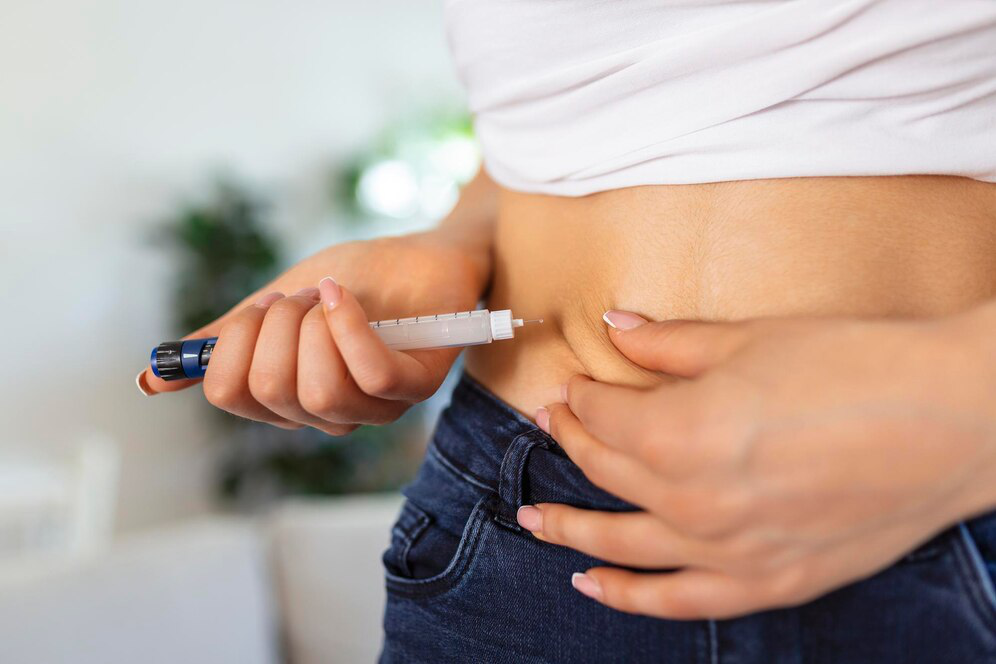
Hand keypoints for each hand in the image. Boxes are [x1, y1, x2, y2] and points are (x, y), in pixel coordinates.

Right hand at [136, 231, 488, 434]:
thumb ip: (225, 342)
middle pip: (269, 390)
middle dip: (274, 324)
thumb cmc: (356, 280)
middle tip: (301, 298)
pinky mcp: (416, 386)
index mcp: (289, 399)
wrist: (423, 252)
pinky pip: (369, 375)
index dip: (232, 342)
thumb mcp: (276, 305)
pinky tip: (343, 296)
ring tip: (330, 295)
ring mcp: (376, 407)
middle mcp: (330, 415)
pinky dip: (347, 326)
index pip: (231, 395)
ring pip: (317, 391)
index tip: (258, 308)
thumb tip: (151, 380)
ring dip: (313, 324)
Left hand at [517, 307, 995, 618]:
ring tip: (533, 520)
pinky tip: (592, 584)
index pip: (602, 414)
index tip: (574, 383)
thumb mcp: (750, 340)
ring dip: (569, 528)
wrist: (953, 419)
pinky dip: (628, 595)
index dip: (581, 394)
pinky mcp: (768, 581)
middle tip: (552, 423)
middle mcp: (690, 499)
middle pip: (604, 469)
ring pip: (621, 542)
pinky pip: (677, 600)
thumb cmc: (857, 368)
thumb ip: (670, 344)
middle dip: (571, 441)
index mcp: (678, 432)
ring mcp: (727, 549)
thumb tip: (617, 328)